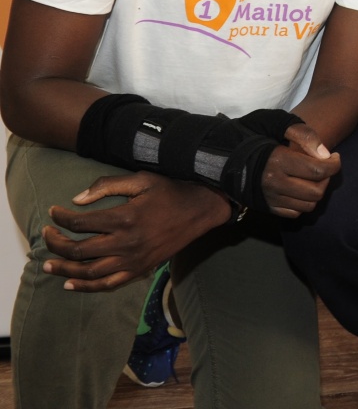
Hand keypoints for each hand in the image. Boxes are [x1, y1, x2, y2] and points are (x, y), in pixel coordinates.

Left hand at [43, 172, 229, 291]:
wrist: (201, 211)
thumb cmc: (171, 191)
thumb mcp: (142, 180)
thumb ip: (108, 186)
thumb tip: (77, 199)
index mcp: (124, 218)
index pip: (80, 223)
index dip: (61, 218)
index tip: (53, 212)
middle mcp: (126, 243)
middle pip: (78, 250)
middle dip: (55, 243)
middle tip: (46, 235)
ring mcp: (133, 260)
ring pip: (88, 272)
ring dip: (64, 268)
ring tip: (47, 263)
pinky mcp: (140, 270)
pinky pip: (107, 284)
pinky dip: (86, 287)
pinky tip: (69, 283)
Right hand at [262, 128, 339, 217]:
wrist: (224, 155)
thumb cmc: (254, 135)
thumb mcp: (277, 123)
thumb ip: (304, 134)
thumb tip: (325, 154)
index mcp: (278, 161)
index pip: (318, 170)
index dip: (334, 164)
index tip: (334, 156)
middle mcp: (274, 183)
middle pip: (316, 191)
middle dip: (327, 178)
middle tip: (324, 166)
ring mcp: (270, 198)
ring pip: (308, 205)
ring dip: (317, 191)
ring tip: (314, 177)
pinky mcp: (267, 207)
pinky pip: (295, 213)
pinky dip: (303, 202)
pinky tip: (301, 187)